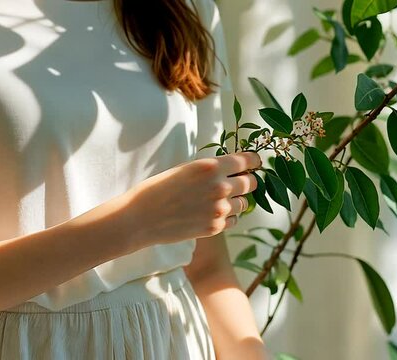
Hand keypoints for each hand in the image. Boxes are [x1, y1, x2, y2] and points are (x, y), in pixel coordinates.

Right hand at [123, 152, 260, 247]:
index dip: (254, 161)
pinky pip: (234, 220)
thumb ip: (212, 168)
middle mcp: (220, 187)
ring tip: (219, 200)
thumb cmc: (160, 188)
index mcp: (211, 167)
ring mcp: (219, 209)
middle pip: (251, 183)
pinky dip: (228, 216)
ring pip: (244, 203)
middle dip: (247, 181)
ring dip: (236, 200)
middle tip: (240, 182)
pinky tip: (213, 212)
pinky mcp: (215, 227)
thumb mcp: (187, 168)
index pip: (247, 161)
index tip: (255, 162)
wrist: (141, 217)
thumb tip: (234, 167)